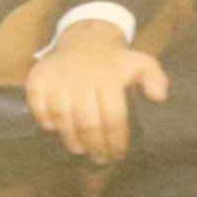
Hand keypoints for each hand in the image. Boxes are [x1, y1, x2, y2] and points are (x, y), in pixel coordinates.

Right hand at [24, 16, 162, 160]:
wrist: (85, 38)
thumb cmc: (114, 60)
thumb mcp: (141, 63)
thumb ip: (154, 78)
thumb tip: (159, 97)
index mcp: (109, 79)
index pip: (113, 117)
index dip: (115, 141)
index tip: (117, 155)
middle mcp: (83, 80)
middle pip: (87, 121)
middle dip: (94, 145)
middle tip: (99, 159)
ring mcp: (58, 78)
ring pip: (62, 115)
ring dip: (69, 137)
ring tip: (79, 150)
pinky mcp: (39, 76)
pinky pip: (36, 101)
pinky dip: (42, 117)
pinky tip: (51, 128)